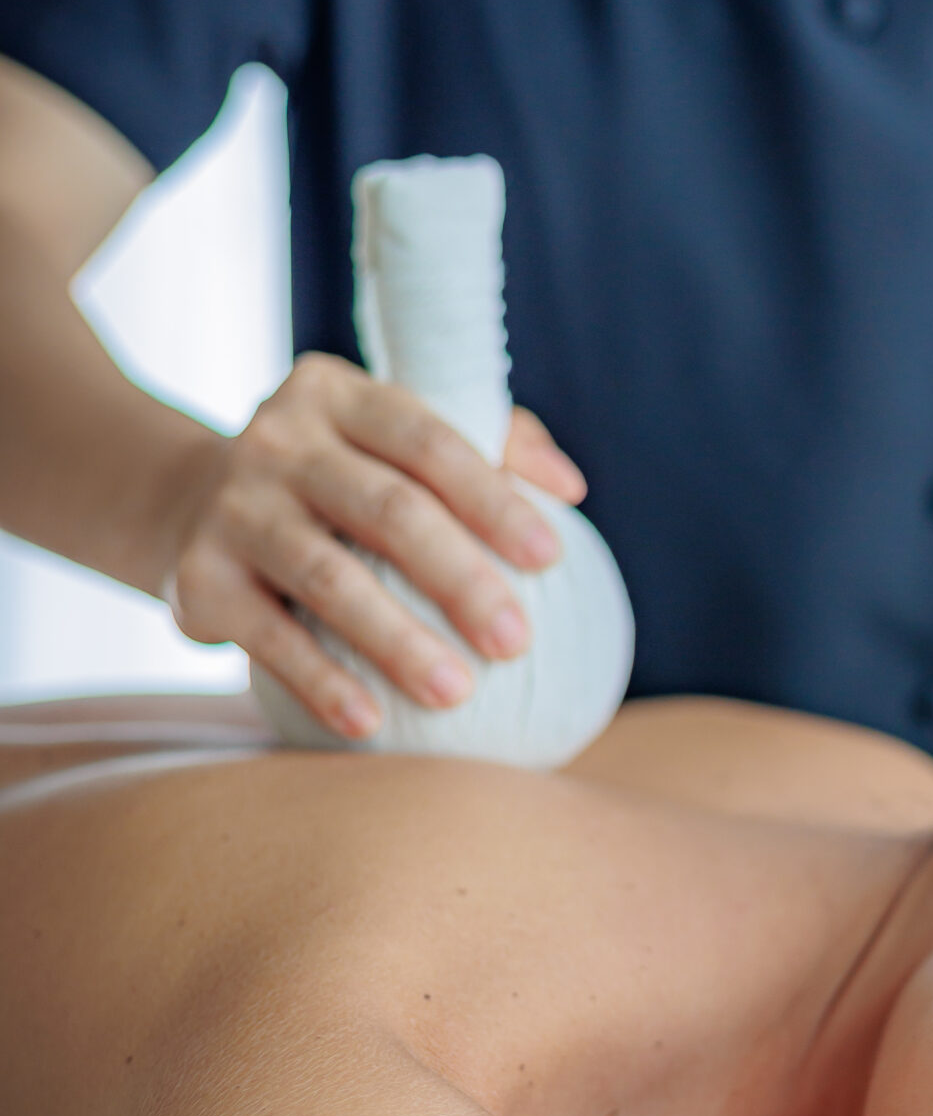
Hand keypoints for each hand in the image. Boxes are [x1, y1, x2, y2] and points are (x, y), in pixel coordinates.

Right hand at [165, 356, 585, 737]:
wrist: (179, 502)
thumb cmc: (328, 475)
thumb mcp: (387, 438)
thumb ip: (486, 443)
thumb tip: (570, 489)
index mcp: (336, 393)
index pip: (428, 440)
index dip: (492, 497)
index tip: (550, 557)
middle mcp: (278, 439)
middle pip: (388, 510)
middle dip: (460, 579)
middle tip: (516, 642)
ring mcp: (233, 507)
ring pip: (328, 578)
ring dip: (397, 642)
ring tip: (456, 693)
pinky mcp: (199, 576)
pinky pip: (270, 637)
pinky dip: (321, 681)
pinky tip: (370, 721)